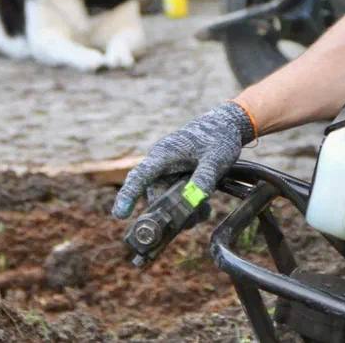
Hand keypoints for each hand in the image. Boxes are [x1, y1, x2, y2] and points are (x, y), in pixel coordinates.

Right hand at [112, 101, 255, 218]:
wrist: (224, 126)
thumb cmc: (218, 137)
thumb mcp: (216, 158)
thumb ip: (204, 177)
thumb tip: (193, 200)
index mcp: (164, 154)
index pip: (140, 175)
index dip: (128, 195)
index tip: (120, 215)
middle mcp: (160, 164)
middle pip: (155, 196)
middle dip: (171, 213)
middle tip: (194, 219)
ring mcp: (166, 172)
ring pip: (165, 201)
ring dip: (182, 213)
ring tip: (205, 211)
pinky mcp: (175, 179)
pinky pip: (174, 199)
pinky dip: (188, 208)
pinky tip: (205, 209)